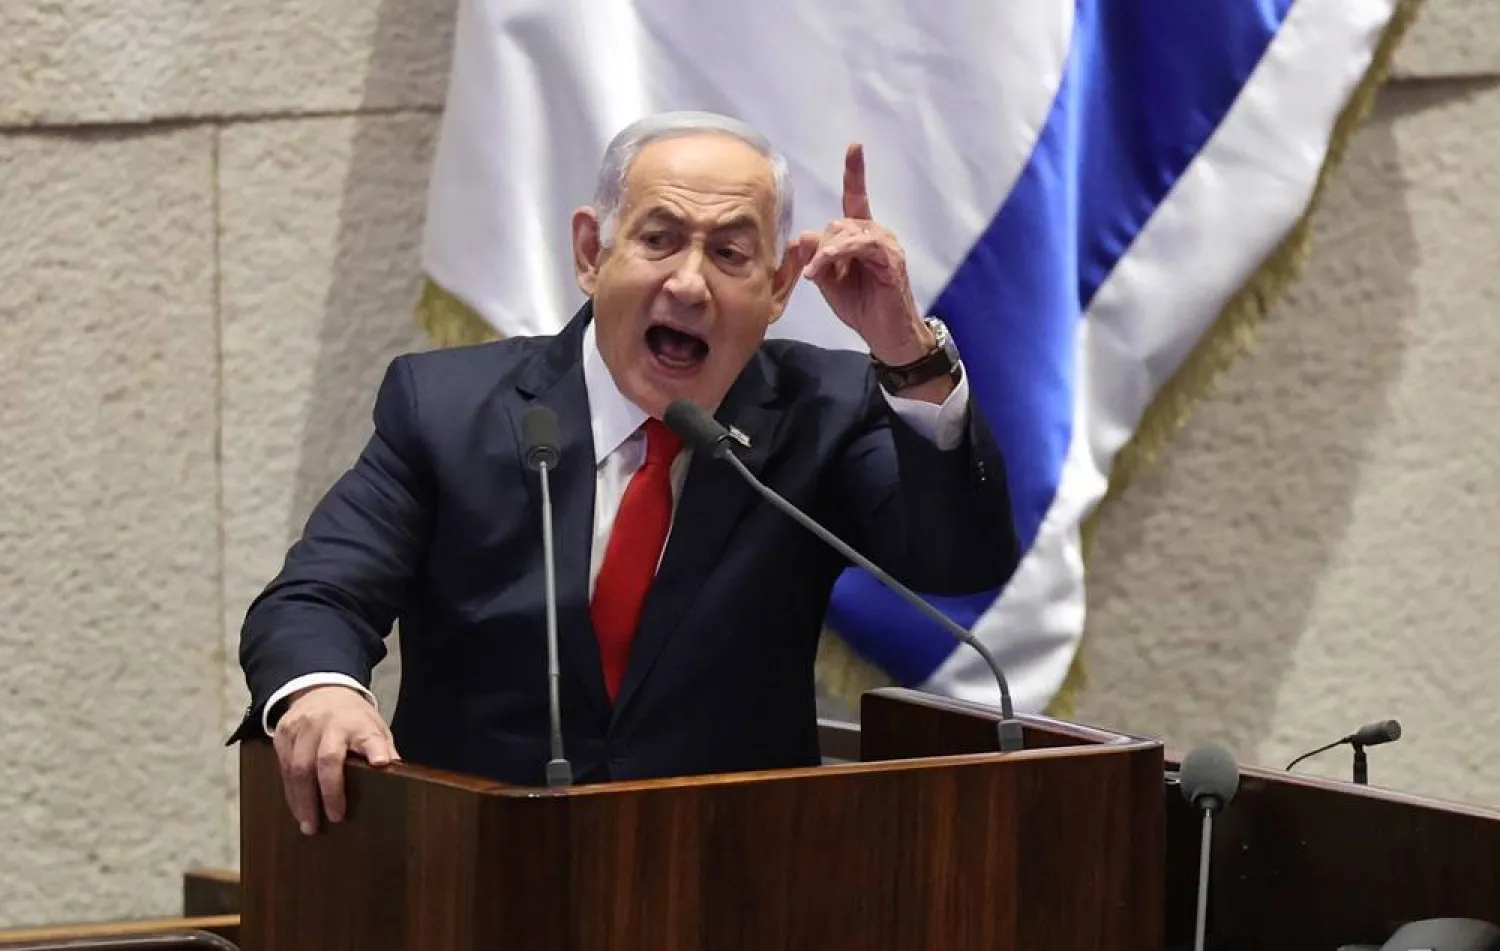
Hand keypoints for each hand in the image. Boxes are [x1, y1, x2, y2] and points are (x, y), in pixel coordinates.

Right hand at [272, 684, 398, 834]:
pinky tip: (297, 807)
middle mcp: (329, 722)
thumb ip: (383, 749)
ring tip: (309, 824)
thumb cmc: (353, 717)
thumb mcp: (374, 726)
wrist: (322, 690)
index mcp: (358, 722)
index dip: (375, 749)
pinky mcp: (283, 732)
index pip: (369, 736)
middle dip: (329, 792)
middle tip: (335, 818)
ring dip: (303, 800)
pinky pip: (284, 767)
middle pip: (326, 759)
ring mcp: (303, 726)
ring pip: (298, 767)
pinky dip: (290, 791)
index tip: (382, 762)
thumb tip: (398, 775)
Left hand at [793, 143, 934, 365]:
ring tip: (817, 275)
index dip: (855, 173)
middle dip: (822, 246)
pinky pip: (859, 245)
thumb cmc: (862, 308)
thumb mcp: (829, 281)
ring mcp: (886, 244)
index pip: (857, 198)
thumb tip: (804, 236)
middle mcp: (877, 234)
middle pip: (839, 221)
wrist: (887, 336)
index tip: (855, 146)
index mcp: (863, 236)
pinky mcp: (890, 258)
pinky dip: (836, 256)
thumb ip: (817, 258)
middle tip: (815, 274)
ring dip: (827, 253)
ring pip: (846, 230)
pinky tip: (823, 270)